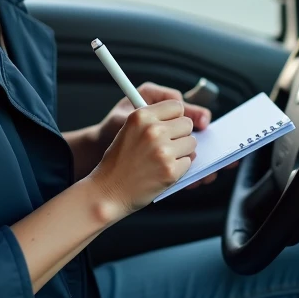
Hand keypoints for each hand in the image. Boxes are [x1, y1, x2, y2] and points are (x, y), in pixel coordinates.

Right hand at [88, 100, 197, 216]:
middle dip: (180, 134)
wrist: (107, 191)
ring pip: (191, 143)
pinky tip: (161, 172)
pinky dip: (179, 168)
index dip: (175, 117)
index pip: (176, 105)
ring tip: (162, 159)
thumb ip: (154, 121)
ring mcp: (163, 151)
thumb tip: (186, 118)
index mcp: (141, 116)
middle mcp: (153, 130)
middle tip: (166, 146)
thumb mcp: (129, 130)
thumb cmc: (118, 162)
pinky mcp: (170, 170)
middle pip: (187, 123)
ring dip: (182, 151)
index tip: (169, 126)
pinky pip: (188, 162)